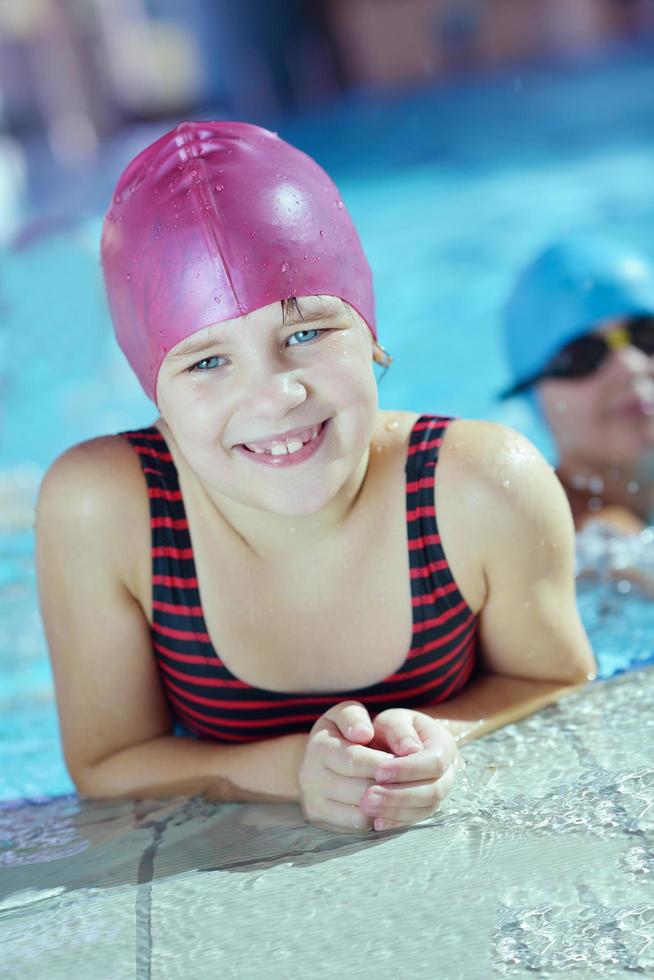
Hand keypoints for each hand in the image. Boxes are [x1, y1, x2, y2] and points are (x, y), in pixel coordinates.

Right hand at [298, 701, 394, 832]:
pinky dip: (374, 818)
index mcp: (318, 747)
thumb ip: (355, 717)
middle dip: (387, 785)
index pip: (354, 760)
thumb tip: (363, 734)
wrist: (320, 759)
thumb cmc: (342, 732)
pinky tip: (383, 804)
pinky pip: (354, 826)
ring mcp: (312, 801)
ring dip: (384, 804)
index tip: (403, 761)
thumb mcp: (346, 714)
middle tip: (408, 781)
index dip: (382, 762)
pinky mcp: (319, 820)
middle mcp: (309, 776)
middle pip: (358, 789)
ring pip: (358, 812)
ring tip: (398, 792)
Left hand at [359, 708, 460, 831]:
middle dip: (400, 795)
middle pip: (434, 790)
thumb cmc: (394, 728)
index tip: (378, 771)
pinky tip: (376, 821)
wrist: (396, 740)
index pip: (434, 762)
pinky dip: (396, 822)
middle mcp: (447, 772)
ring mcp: (439, 791)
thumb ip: (399, 730)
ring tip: (367, 806)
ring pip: (425, 808)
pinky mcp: (425, 807)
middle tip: (368, 796)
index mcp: (444, 744)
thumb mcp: (394, 720)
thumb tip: (410, 749)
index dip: (408, 769)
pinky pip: (416, 819)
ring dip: (396, 811)